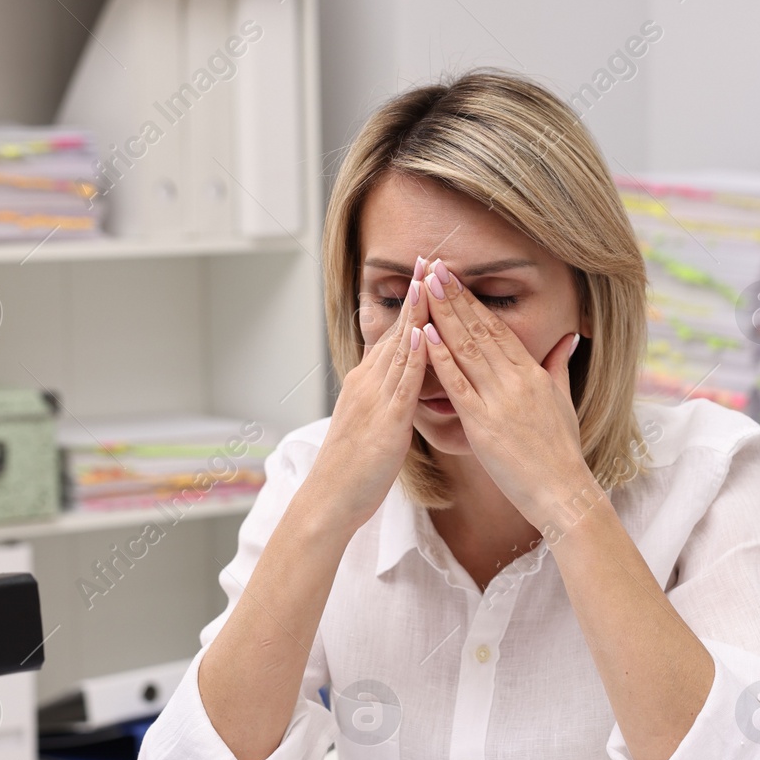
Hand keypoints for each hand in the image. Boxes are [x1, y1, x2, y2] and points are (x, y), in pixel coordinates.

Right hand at [303, 260, 429, 529]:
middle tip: (428, 258)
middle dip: (413, 295)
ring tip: (429, 279)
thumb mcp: (371, 424)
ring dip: (415, 312)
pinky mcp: (385, 420)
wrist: (330, 500)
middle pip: (395, 330)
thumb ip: (387, 399)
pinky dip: (413, 355)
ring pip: (399, 348)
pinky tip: (423, 332)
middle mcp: (368, 383)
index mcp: (367, 383)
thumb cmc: (353, 470)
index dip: (409, 304)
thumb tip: (403, 385)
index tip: (422, 274)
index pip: (392, 335)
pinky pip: (402, 383)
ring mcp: (375, 399)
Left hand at [420, 259, 595, 530]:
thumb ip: (559, 367)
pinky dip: (440, 358)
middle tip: (435, 267)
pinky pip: (458, 384)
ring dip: (444, 315)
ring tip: (426, 287)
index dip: (475, 301)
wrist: (562, 489)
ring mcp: (499, 399)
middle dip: (455, 296)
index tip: (456, 277)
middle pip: (480, 329)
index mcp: (532, 372)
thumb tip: (568, 339)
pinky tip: (424, 335)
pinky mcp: (483, 423)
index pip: (498, 328)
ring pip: (467, 348)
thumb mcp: (563, 401)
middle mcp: (516, 379)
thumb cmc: (562, 451)